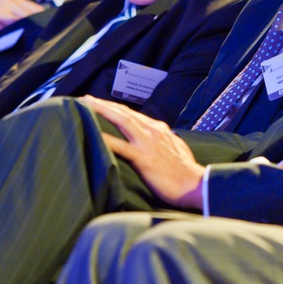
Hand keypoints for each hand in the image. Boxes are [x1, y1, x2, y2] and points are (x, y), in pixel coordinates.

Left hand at [79, 95, 204, 208]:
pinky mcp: (144, 158)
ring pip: (122, 121)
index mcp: (159, 129)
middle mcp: (153, 131)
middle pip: (124, 113)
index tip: (101, 104)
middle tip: (86, 98)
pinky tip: (95, 133)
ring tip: (86, 106)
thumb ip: (163, 141)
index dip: (116, 108)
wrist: (196, 184)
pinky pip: (122, 146)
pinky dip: (108, 138)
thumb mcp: (175, 148)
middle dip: (104, 104)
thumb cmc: (186, 171)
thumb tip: (158, 139)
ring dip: (103, 111)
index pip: (133, 115)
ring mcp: (148, 143)